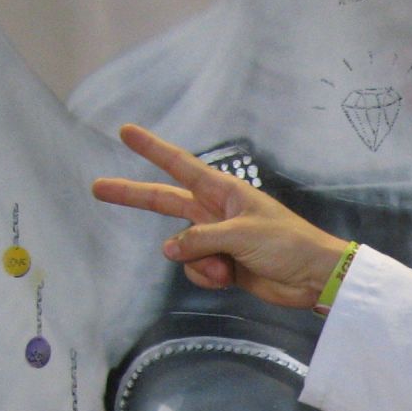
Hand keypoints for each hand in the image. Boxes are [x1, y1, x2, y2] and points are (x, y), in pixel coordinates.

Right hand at [90, 124, 350, 307]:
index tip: (126, 132)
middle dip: (133, 197)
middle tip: (97, 188)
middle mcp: (215, 212)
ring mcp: (218, 240)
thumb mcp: (241, 233)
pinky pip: (197, 269)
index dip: (152, 150)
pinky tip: (229, 278)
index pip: (179, 166)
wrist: (314, 277)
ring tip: (226, 267)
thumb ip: (200, 239)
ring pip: (182, 248)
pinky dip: (208, 277)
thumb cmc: (288, 243)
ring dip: (198, 261)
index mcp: (223, 192)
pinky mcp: (223, 266)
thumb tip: (169, 249)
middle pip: (165, 202)